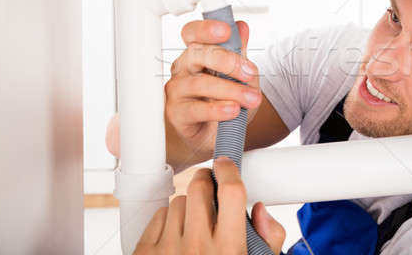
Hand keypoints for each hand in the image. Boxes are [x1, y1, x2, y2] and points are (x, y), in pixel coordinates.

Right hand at [105, 20, 261, 168]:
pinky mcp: (177, 114)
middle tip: (249, 72)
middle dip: (226, 60)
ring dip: (230, 90)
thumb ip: (240, 52)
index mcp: (196, 54)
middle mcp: (183, 69)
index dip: (206, 29)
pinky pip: (195, 109)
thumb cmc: (225, 102)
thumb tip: (241, 26)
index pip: (193, 33)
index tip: (226, 31)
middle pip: (196, 54)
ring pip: (199, 84)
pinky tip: (232, 111)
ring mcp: (177, 91)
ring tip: (250, 99)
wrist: (217, 138)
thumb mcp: (240, 76)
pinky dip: (216, 110)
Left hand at [134, 157, 284, 254]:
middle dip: (207, 183)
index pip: (231, 192)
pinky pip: (158, 216)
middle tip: (211, 189)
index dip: (230, 171)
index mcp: (228, 251)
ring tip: (194, 227)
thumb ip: (268, 241)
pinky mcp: (143, 253)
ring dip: (189, 206)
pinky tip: (176, 238)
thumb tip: (260, 211)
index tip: (227, 165)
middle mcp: (197, 248)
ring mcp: (167, 250)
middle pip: (201, 188)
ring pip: (179, 201)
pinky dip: (167, 221)